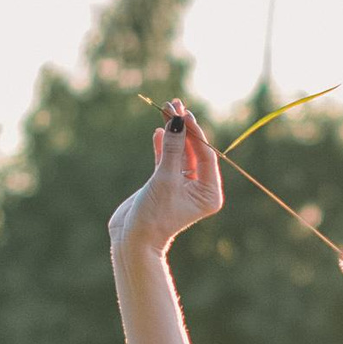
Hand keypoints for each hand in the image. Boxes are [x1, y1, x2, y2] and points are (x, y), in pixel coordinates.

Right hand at [108, 100, 223, 251]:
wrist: (132, 239)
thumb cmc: (153, 215)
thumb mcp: (165, 179)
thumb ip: (172, 150)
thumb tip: (176, 121)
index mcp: (210, 193)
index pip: (206, 155)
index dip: (195, 132)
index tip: (183, 113)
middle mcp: (200, 189)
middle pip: (194, 151)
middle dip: (184, 128)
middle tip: (174, 103)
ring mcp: (183, 186)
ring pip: (180, 152)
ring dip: (173, 132)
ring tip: (166, 108)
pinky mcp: (165, 184)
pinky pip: (167, 160)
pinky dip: (163, 145)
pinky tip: (158, 130)